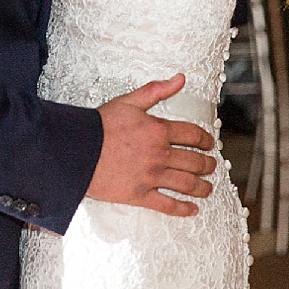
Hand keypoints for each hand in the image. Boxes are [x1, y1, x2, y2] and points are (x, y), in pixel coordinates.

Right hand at [88, 74, 216, 216]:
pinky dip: (183, 209)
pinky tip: (192, 209)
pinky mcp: (139, 195)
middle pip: (194, 162)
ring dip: (202, 187)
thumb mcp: (129, 101)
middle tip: (211, 166)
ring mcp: (151, 177)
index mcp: (158, 130)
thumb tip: (180, 78)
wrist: (77, 150)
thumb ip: (157, 90)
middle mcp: (159, 155)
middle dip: (207, 165)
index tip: (209, 144)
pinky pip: (167, 205)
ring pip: (186, 184)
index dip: (205, 139)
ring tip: (208, 189)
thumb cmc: (100, 125)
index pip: (193, 135)